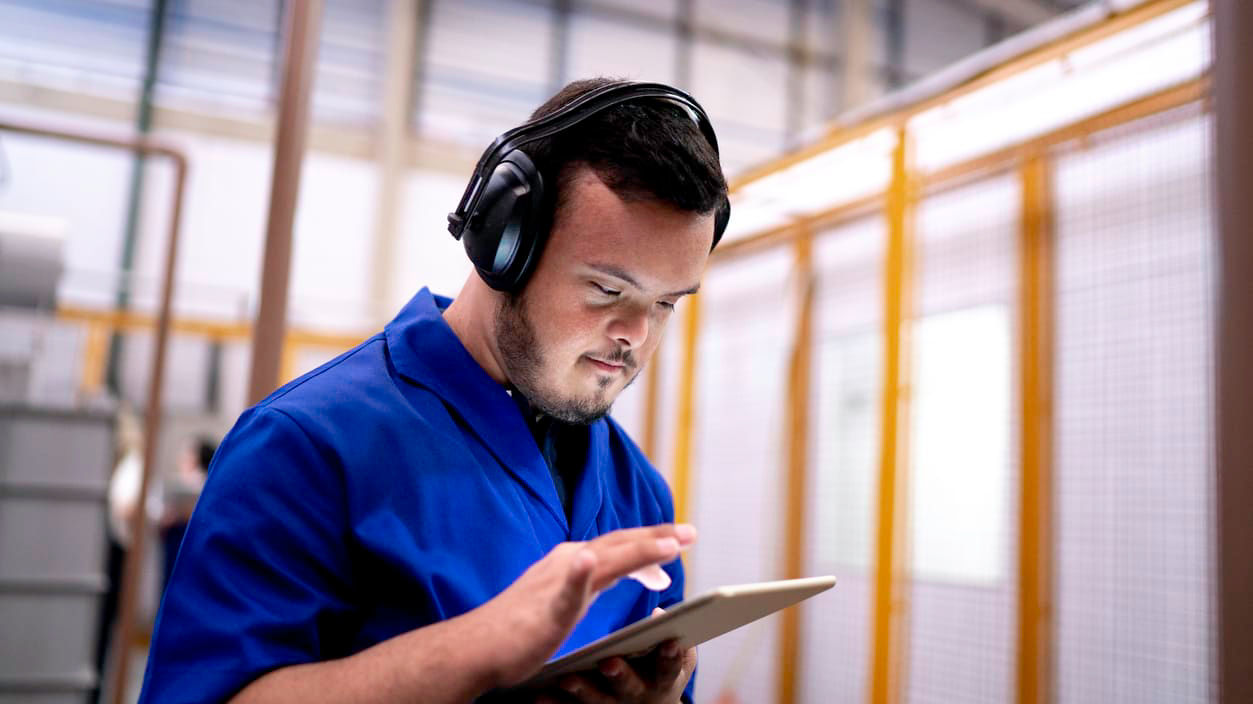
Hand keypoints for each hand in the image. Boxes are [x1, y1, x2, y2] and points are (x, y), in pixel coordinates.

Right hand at [470, 525, 696, 688]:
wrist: (476, 646)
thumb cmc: (518, 627)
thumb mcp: (563, 600)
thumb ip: (586, 586)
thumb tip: (609, 574)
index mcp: (572, 562)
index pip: (619, 547)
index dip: (650, 544)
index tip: (678, 544)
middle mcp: (568, 561)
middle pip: (621, 544)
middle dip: (658, 538)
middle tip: (692, 533)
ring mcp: (558, 580)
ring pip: (607, 558)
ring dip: (640, 549)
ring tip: (672, 543)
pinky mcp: (547, 604)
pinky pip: (567, 586)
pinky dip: (580, 573)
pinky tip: (591, 561)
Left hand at [538, 625, 696, 702]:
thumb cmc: (658, 673)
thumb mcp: (676, 661)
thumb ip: (675, 641)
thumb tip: (659, 615)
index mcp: (662, 680)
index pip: (669, 668)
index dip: (670, 656)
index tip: (669, 642)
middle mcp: (637, 695)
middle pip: (628, 686)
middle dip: (620, 675)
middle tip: (608, 662)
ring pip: (596, 700)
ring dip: (582, 690)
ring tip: (567, 678)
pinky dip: (555, 703)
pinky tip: (540, 695)